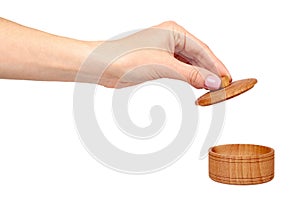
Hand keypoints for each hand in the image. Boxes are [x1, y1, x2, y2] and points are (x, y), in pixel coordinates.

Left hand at [91, 21, 230, 88]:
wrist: (104, 66)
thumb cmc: (128, 58)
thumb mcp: (165, 66)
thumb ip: (191, 74)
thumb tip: (213, 81)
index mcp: (174, 31)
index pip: (203, 49)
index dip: (217, 65)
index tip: (228, 79)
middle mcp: (171, 38)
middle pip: (198, 56)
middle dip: (210, 71)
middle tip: (224, 87)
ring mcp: (165, 50)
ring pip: (190, 64)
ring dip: (200, 76)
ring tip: (213, 89)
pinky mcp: (159, 62)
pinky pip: (181, 69)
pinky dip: (189, 78)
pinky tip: (196, 85)